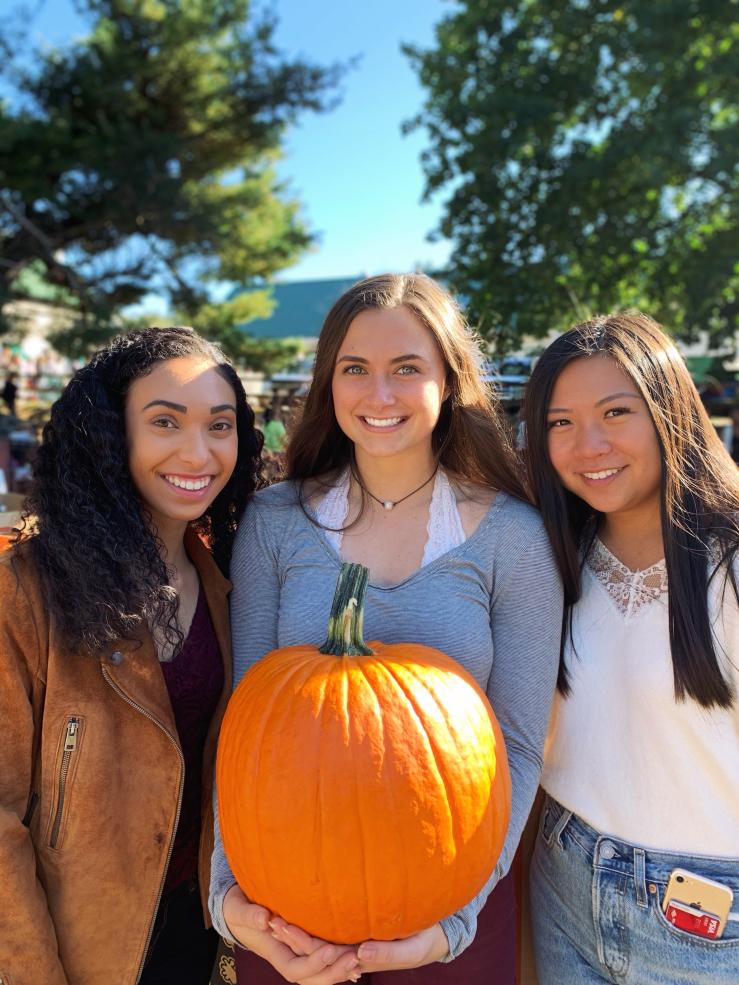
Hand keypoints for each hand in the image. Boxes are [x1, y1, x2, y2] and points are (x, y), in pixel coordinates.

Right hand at [223, 885, 360, 983]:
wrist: (238, 912)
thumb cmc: (238, 909)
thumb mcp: (238, 909)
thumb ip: (249, 914)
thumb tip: (264, 919)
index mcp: (273, 953)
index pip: (295, 969)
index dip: (313, 963)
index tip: (330, 949)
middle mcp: (287, 959)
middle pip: (312, 978)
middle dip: (333, 972)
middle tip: (354, 958)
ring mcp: (296, 955)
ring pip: (319, 974)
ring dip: (339, 970)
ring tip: (360, 959)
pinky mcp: (304, 948)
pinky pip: (322, 962)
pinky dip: (338, 964)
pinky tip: (358, 960)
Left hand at [271, 919, 449, 974]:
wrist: (436, 929)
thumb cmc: (424, 941)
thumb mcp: (411, 950)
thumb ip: (388, 955)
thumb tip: (359, 956)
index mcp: (358, 959)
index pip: (325, 958)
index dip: (305, 946)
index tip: (287, 929)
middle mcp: (350, 950)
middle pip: (315, 949)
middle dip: (294, 938)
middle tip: (272, 921)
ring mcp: (350, 937)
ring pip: (318, 938)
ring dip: (297, 932)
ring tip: (274, 916)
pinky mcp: (354, 924)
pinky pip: (329, 924)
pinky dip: (312, 917)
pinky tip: (295, 903)